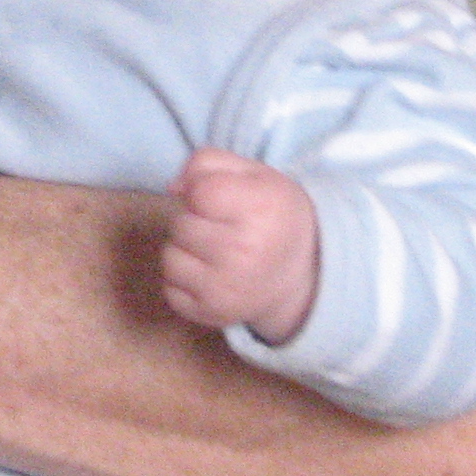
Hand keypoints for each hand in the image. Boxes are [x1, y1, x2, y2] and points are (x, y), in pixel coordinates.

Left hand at [162, 147, 319, 344]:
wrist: (306, 274)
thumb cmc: (272, 214)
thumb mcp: (253, 173)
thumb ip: (207, 162)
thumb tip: (173, 188)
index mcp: (260, 209)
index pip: (199, 192)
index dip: (202, 190)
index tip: (221, 199)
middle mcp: (243, 252)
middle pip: (181, 224)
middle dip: (194, 220)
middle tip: (221, 226)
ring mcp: (226, 288)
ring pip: (170, 257)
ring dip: (185, 249)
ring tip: (214, 249)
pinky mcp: (211, 313)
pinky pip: (170, 288)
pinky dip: (183, 280)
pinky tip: (209, 273)